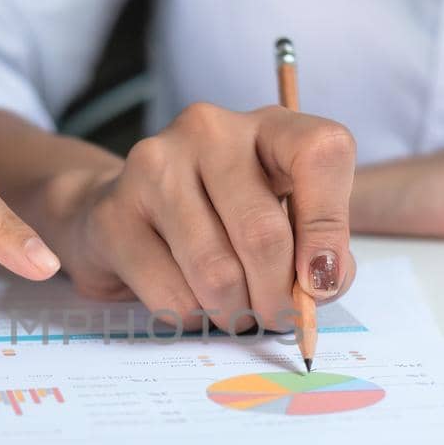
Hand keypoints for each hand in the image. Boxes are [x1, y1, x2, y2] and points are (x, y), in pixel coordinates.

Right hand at [53, 103, 355, 331]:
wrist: (125, 215)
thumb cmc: (221, 222)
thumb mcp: (285, 224)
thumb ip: (319, 252)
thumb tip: (319, 287)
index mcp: (267, 126)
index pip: (321, 151)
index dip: (329, 226)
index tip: (323, 281)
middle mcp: (209, 131)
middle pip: (263, 234)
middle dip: (277, 297)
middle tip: (275, 317)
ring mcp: (154, 166)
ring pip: (217, 273)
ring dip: (234, 312)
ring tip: (233, 310)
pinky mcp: (113, 212)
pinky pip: (171, 295)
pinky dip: (191, 318)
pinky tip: (188, 301)